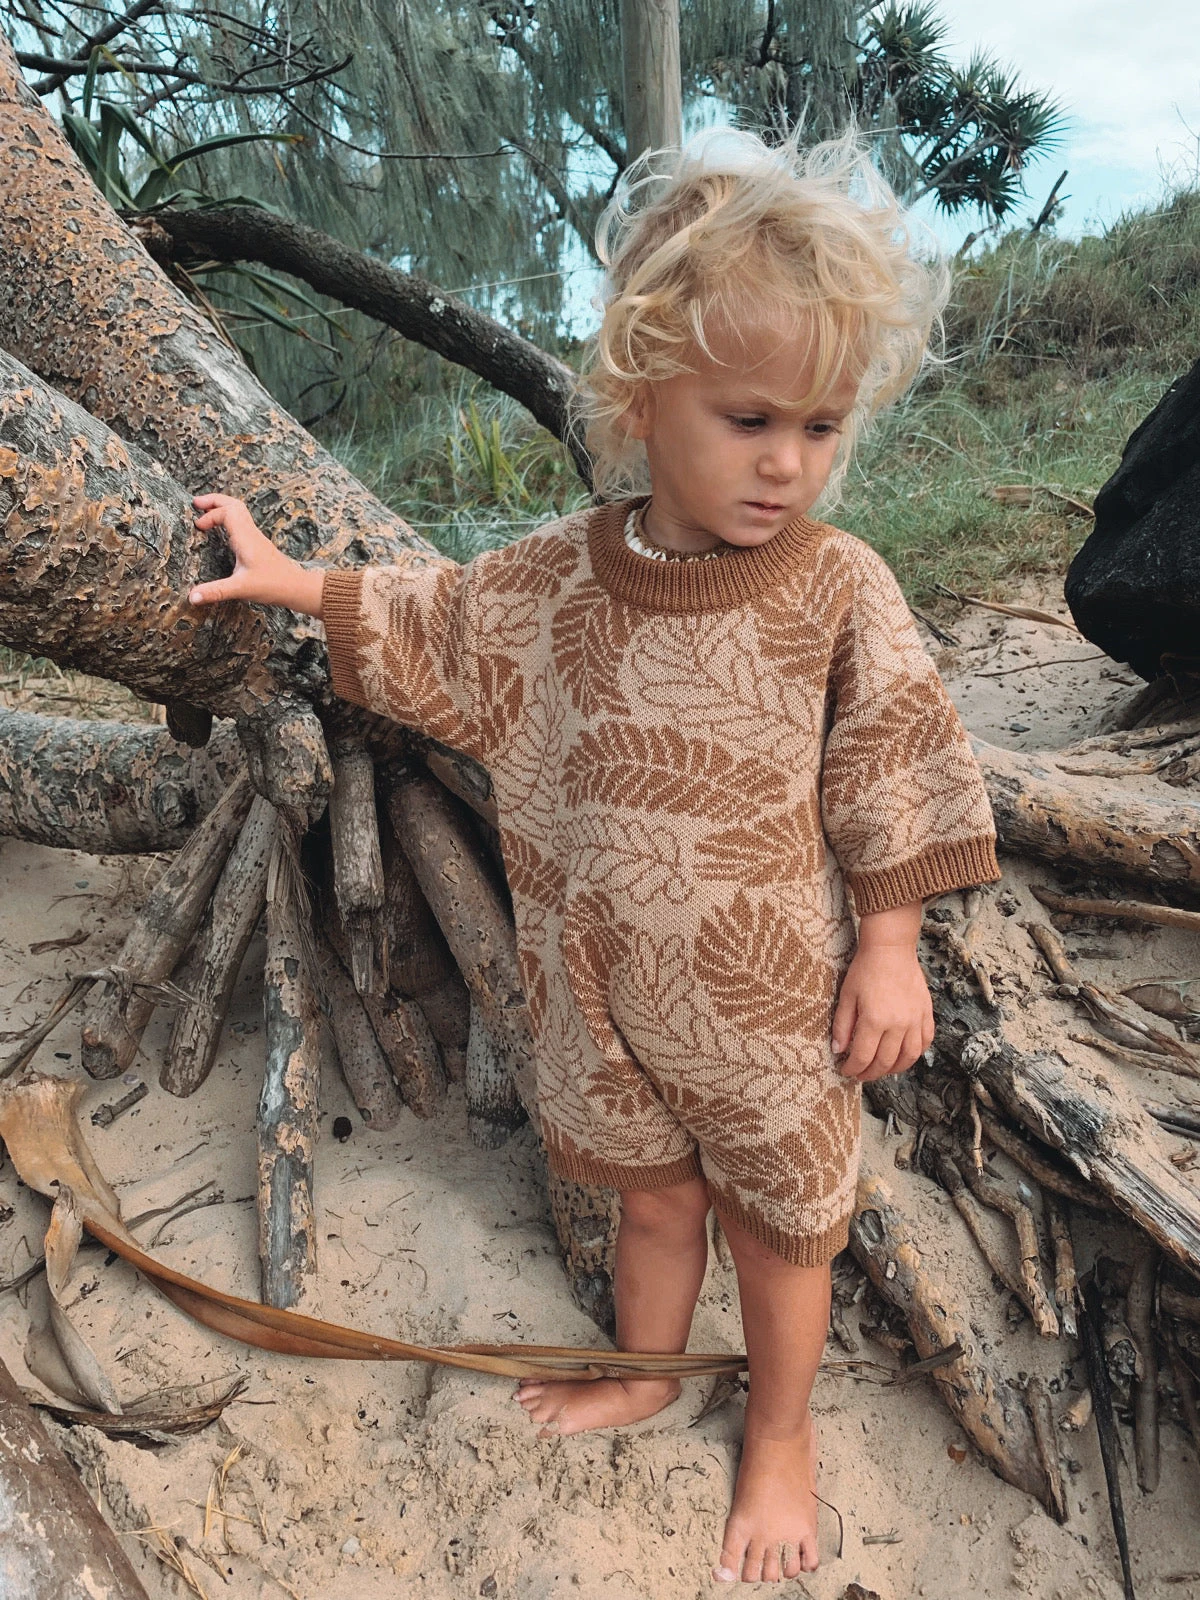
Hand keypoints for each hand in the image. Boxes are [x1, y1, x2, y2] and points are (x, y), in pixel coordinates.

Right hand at [188, 494, 324, 616]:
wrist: (296, 587)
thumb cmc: (273, 586)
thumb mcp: (240, 589)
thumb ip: (216, 591)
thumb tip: (192, 597)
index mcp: (246, 538)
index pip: (227, 512)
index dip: (210, 515)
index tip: (198, 527)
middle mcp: (251, 533)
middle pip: (234, 504)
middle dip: (214, 500)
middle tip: (196, 503)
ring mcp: (256, 537)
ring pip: (239, 511)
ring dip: (222, 507)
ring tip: (205, 511)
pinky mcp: (258, 544)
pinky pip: (242, 522)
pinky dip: (229, 518)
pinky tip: (222, 528)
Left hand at [831, 913, 932, 1082]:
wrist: (891, 948)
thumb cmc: (865, 969)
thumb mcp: (847, 996)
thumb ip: (842, 1026)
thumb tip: (838, 1050)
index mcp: (875, 1020)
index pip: (863, 1056)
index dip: (853, 1068)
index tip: (845, 1070)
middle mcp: (898, 1024)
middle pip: (885, 1061)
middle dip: (870, 1073)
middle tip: (860, 1074)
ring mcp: (915, 1020)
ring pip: (909, 1057)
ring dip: (894, 1069)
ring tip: (882, 1070)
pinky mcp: (926, 1013)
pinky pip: (925, 1041)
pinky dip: (915, 1053)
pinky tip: (904, 1055)